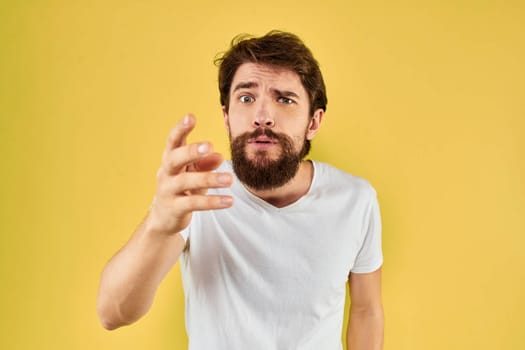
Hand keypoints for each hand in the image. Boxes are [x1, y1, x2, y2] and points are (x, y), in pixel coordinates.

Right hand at [146, 114, 232, 234]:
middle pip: (175, 158)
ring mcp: (167, 191)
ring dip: (209, 179)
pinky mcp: (174, 208)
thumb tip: (219, 156)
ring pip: (186, 181)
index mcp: (170, 159)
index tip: (190, 117)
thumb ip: (205, 164)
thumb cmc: (181, 190)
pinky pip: (193, 203)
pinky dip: (212, 201)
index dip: (180, 129)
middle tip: (209, 145)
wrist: (164, 219)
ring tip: (230, 179)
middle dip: (191, 151)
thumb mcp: (194, 174)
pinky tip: (229, 200)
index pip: (173, 141)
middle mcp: (166, 173)